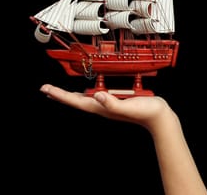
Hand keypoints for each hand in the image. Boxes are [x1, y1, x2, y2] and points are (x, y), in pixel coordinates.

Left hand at [40, 84, 170, 130]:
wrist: (159, 117)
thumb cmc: (146, 112)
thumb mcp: (129, 106)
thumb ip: (113, 103)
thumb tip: (97, 95)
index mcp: (103, 107)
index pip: (76, 101)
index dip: (60, 95)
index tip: (46, 89)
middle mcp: (103, 106)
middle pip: (77, 101)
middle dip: (61, 95)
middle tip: (47, 90)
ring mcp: (110, 104)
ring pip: (86, 99)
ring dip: (73, 95)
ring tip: (61, 92)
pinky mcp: (117, 101)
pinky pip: (99, 95)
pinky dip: (89, 92)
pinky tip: (90, 90)